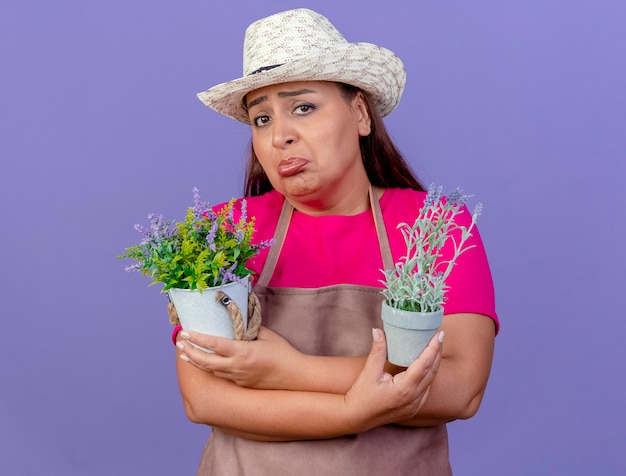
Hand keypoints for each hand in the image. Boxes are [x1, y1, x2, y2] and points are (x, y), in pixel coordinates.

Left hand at [176, 326, 303, 389]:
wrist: (293, 376)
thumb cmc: (282, 353)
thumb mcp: (266, 335)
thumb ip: (249, 328)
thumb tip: (238, 320)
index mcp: (242, 352)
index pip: (214, 344)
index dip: (198, 338)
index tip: (186, 332)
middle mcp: (237, 367)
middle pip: (206, 361)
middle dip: (190, 352)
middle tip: (179, 343)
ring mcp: (238, 377)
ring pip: (211, 371)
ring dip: (196, 362)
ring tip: (184, 354)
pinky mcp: (241, 384)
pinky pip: (221, 375)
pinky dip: (209, 368)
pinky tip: (204, 363)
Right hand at [344, 328, 443, 431]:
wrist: (357, 418)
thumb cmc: (361, 396)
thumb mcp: (369, 372)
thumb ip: (377, 351)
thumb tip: (378, 331)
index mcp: (405, 389)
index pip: (425, 364)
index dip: (433, 348)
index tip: (439, 334)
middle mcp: (414, 398)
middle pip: (432, 371)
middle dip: (437, 352)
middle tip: (440, 336)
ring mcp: (415, 405)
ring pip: (431, 381)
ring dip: (434, 364)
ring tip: (434, 347)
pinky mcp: (413, 409)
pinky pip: (426, 389)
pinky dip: (429, 375)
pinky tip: (426, 366)